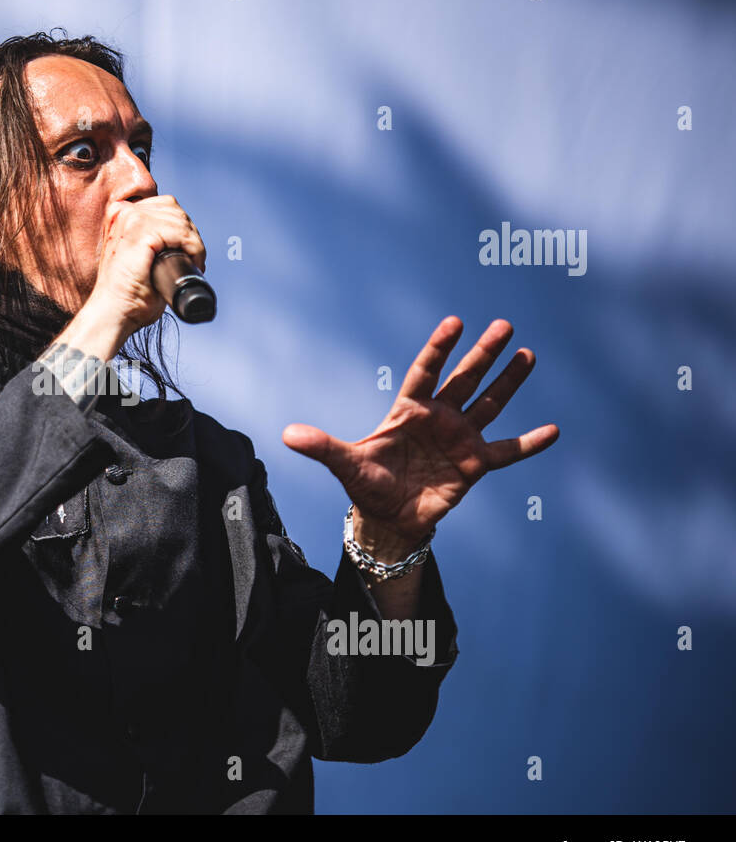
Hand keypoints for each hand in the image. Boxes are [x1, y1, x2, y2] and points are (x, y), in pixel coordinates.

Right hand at [86, 195, 205, 338]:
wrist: (113, 313)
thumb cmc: (127, 296)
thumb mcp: (142, 259)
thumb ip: (156, 244)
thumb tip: (184, 243)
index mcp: (122, 216)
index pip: (163, 206)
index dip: (181, 227)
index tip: (188, 253)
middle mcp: (123, 212)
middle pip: (174, 209)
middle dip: (190, 234)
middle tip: (195, 260)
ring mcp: (130, 219)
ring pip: (180, 219)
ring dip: (194, 242)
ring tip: (195, 264)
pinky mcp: (139, 231)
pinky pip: (180, 232)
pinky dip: (193, 247)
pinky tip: (193, 262)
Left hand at [281, 317, 558, 545]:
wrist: (389, 518)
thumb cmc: (366, 485)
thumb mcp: (344, 464)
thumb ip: (321, 446)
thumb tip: (286, 434)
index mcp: (408, 410)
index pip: (425, 371)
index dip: (439, 348)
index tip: (455, 322)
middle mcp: (438, 417)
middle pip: (464, 378)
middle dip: (484, 353)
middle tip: (505, 324)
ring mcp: (460, 438)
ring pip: (489, 403)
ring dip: (509, 381)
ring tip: (528, 353)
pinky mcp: (475, 465)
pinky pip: (508, 451)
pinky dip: (529, 443)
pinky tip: (554, 430)